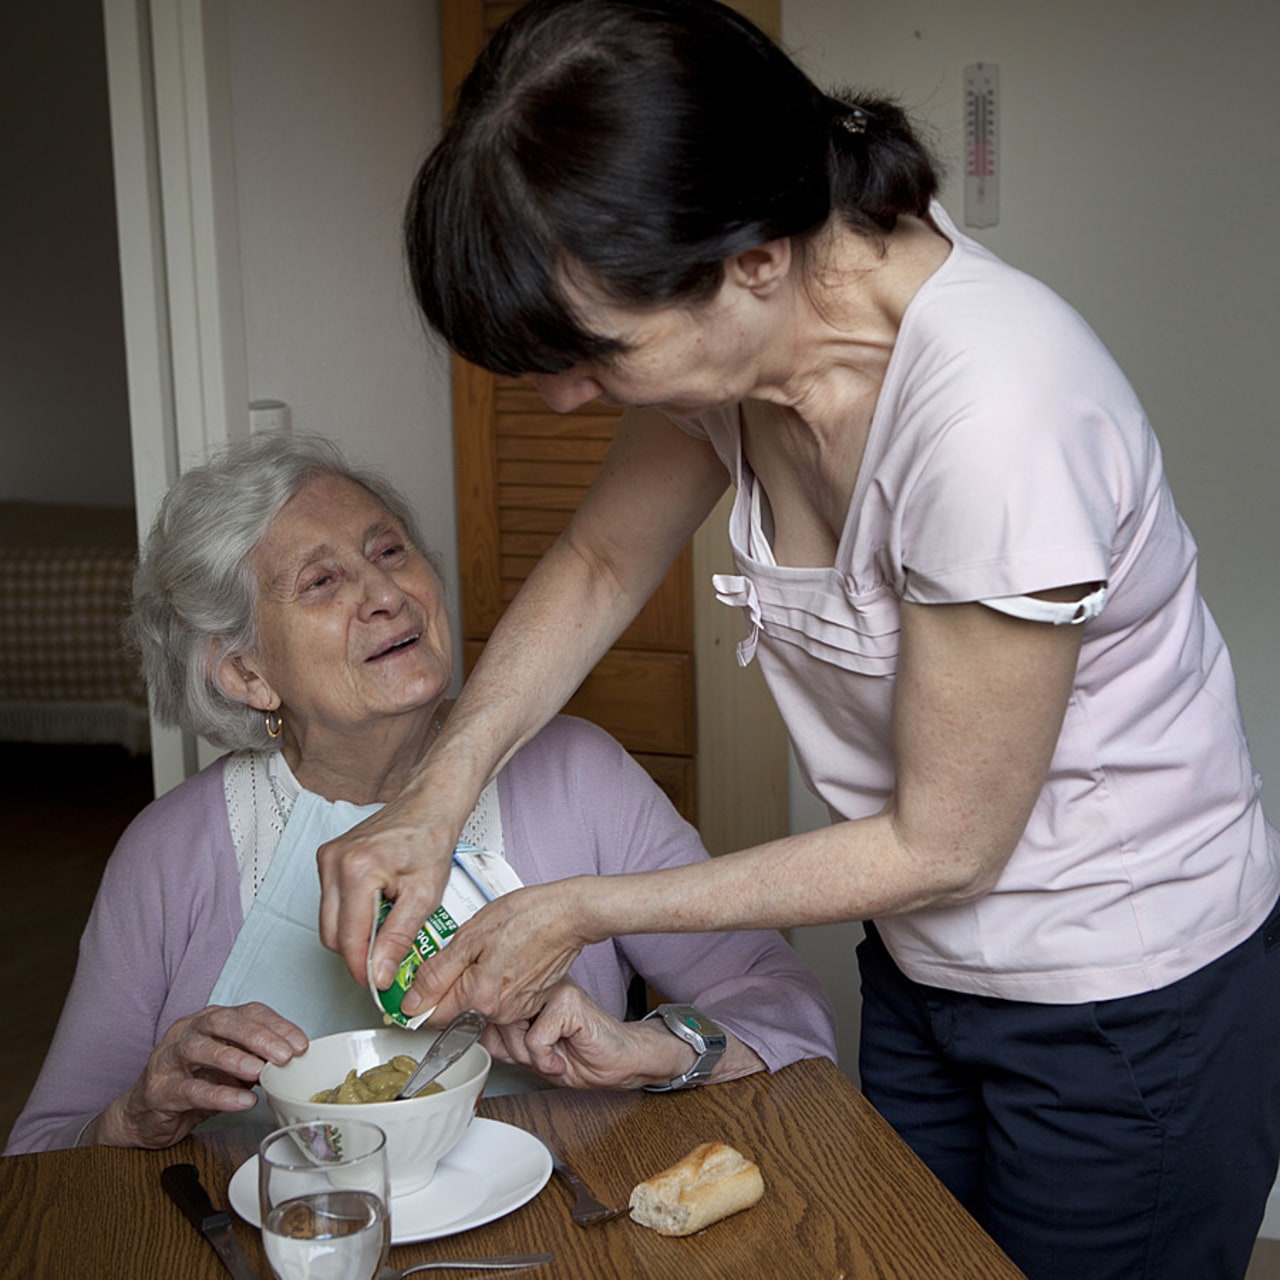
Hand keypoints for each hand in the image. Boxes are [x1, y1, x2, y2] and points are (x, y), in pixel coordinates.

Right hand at [86, 1003, 307, 1148]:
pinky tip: (242, 1100)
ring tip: (261, 1072)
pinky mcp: (158, 1088)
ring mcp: (170, 1057)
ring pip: (202, 1048)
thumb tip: (292, 1061)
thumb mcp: (230, 1068)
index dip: (277, 1025)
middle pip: (225, 1022)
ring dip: (235, 1059)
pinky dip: (220, 1095)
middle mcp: (189, 1030)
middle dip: (258, 1036)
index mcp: (211, 1020)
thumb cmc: (193, 1083)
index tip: (301, 1044)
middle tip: (284, 1055)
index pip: (249, 1012)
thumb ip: (256, 1060)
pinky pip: (190, 1089)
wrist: (145, 1114)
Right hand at [316, 794, 458, 986]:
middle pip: (332, 935)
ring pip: (328, 921)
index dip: (363, 969)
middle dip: (358, 953)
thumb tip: (379, 973)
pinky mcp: (328, 858)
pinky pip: (331, 903)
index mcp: (357, 871)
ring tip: (387, 927)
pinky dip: (352, 915)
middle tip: (387, 959)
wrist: (427, 806)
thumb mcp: (424, 895)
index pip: (348, 940)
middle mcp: (334, 862)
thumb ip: (399, 938)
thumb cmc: (429, 840)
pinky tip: (377, 907)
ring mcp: (327, 858)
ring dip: (355, 934)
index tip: (379, 983)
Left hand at [401, 880, 591, 1023]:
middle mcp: (498, 1013)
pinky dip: (494, 979)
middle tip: (461, 951)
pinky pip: (499, 997)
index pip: (432, 1016)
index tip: (420, 981)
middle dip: (450, 984)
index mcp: (479, 999)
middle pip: (455, 1009)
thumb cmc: (526, 917)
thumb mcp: (470, 936)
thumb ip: (437, 973)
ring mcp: (517, 1009)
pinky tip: (503, 955)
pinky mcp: (529, 1001)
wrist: (569, 913)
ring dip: (473, 980)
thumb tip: (413, 1002)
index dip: (420, 997)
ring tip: (488, 949)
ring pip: (477, 1002)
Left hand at [483, 981, 694, 1090]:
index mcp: (527, 990)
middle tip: (537, 1055)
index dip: (486, 1033)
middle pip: (495, 1019)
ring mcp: (552, 989)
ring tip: (551, 1054)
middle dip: (511, 1049)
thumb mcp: (528, 1051)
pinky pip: (535, 1039)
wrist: (617, 1060)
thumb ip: (500, 1039)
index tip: (493, 1046)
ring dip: (529, 1055)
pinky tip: (561, 1057)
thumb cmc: (577, 1053)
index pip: (487, 1005)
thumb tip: (467, 1032)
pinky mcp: (567, 1002)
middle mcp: (537, 985)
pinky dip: (545, 1058)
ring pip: (512, 1027)